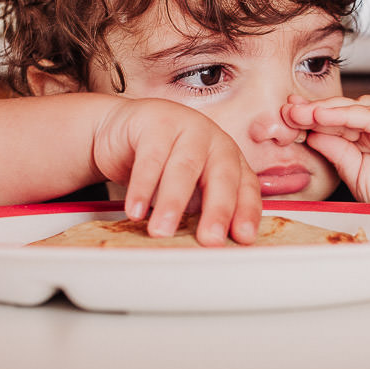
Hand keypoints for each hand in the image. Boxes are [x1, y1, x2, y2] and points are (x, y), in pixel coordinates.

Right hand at [92, 97, 260, 244]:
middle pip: (222, 175)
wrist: (122, 129)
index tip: (244, 238)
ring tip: (161, 231)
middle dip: (218, 210)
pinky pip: (149, 158)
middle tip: (210, 240)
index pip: (246, 187)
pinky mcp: (155, 120)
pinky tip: (135, 210)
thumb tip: (207, 247)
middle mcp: (215, 140)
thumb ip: (201, 210)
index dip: (247, 212)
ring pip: (184, 167)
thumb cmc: (162, 164)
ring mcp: (187, 126)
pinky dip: (141, 187)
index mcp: (230, 158)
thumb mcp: (188, 188)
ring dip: (173, 203)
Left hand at [281, 94, 369, 205]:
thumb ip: (337, 152)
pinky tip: (321, 115)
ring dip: (322, 110)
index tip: (281, 121)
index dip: (307, 120)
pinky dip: (345, 114)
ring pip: (352, 109)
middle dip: (309, 112)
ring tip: (295, 112)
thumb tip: (310, 134)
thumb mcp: (358, 173)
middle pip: (339, 112)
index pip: (333, 122)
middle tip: (281, 112)